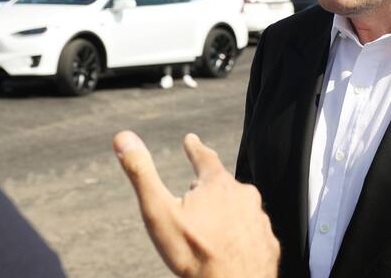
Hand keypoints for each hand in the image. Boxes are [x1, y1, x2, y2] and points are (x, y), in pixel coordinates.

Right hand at [114, 131, 278, 277]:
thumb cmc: (194, 253)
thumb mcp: (158, 211)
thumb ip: (142, 173)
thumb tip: (123, 137)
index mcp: (217, 184)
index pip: (204, 157)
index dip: (195, 148)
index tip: (191, 140)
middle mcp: (243, 195)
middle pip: (222, 184)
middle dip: (208, 184)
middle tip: (193, 188)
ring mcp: (259, 219)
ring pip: (239, 206)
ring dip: (226, 209)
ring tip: (211, 221)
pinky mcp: (267, 242)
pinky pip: (252, 230)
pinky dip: (240, 232)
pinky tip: (231, 243)